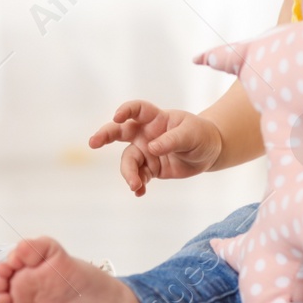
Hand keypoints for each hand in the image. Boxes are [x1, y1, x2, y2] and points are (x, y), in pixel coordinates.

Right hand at [88, 101, 222, 196]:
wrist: (208, 153)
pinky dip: (137, 185)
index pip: (137, 110)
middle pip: (120, 132)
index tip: (117, 117)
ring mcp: (146, 151)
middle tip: (93, 142)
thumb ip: (172, 140)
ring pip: (128, 160)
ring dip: (128, 173)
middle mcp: (145, 133)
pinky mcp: (150, 168)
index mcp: (155, 119)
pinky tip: (140, 192)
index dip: (126, 111)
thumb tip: (152, 148)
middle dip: (105, 135)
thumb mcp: (190, 134)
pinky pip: (138, 176)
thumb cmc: (199, 135)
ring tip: (135, 186)